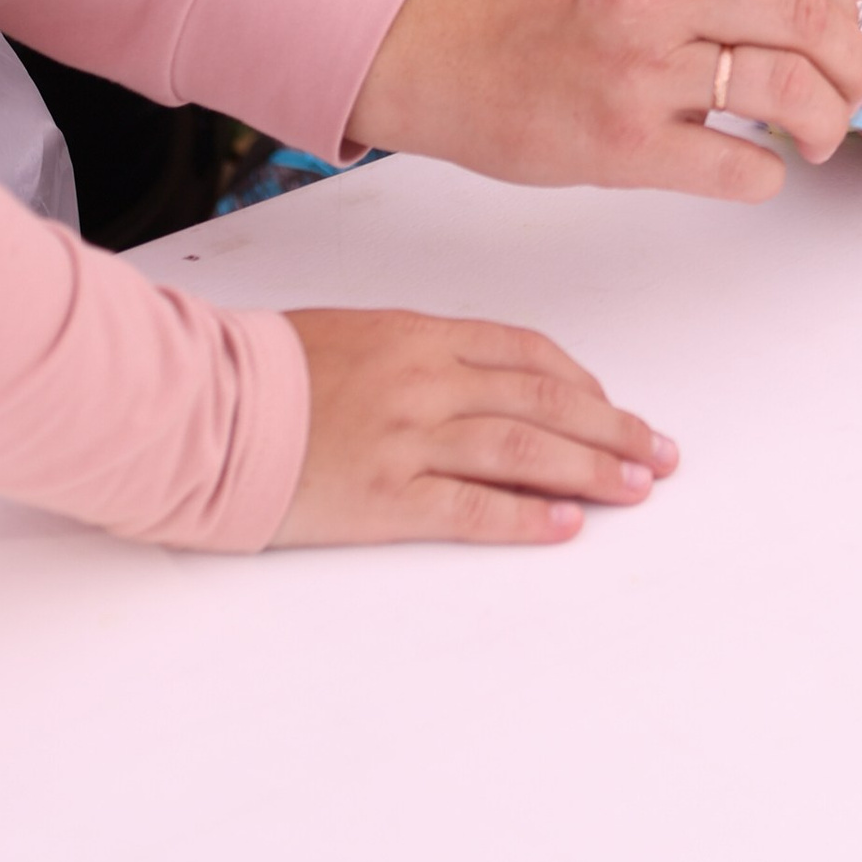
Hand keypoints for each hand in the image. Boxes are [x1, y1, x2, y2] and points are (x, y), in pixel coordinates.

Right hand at [272, 310, 675, 548]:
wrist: (201, 404)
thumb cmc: (266, 369)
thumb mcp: (354, 335)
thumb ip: (417, 354)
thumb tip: (473, 379)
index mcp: (421, 335)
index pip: (527, 354)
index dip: (582, 383)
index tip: (613, 406)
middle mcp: (427, 381)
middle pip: (545, 401)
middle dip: (613, 427)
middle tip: (660, 452)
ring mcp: (409, 439)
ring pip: (525, 451)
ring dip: (592, 469)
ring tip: (638, 488)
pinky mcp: (383, 498)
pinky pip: (471, 508)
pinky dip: (525, 517)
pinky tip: (566, 526)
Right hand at [345, 0, 861, 202]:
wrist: (424, 42)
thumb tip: (790, 9)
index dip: (846, 4)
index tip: (845, 36)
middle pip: (810, 21)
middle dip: (851, 68)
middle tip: (848, 96)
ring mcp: (640, 70)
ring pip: (785, 90)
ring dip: (823, 122)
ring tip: (814, 138)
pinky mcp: (619, 145)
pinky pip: (733, 167)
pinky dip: (766, 175)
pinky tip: (756, 171)